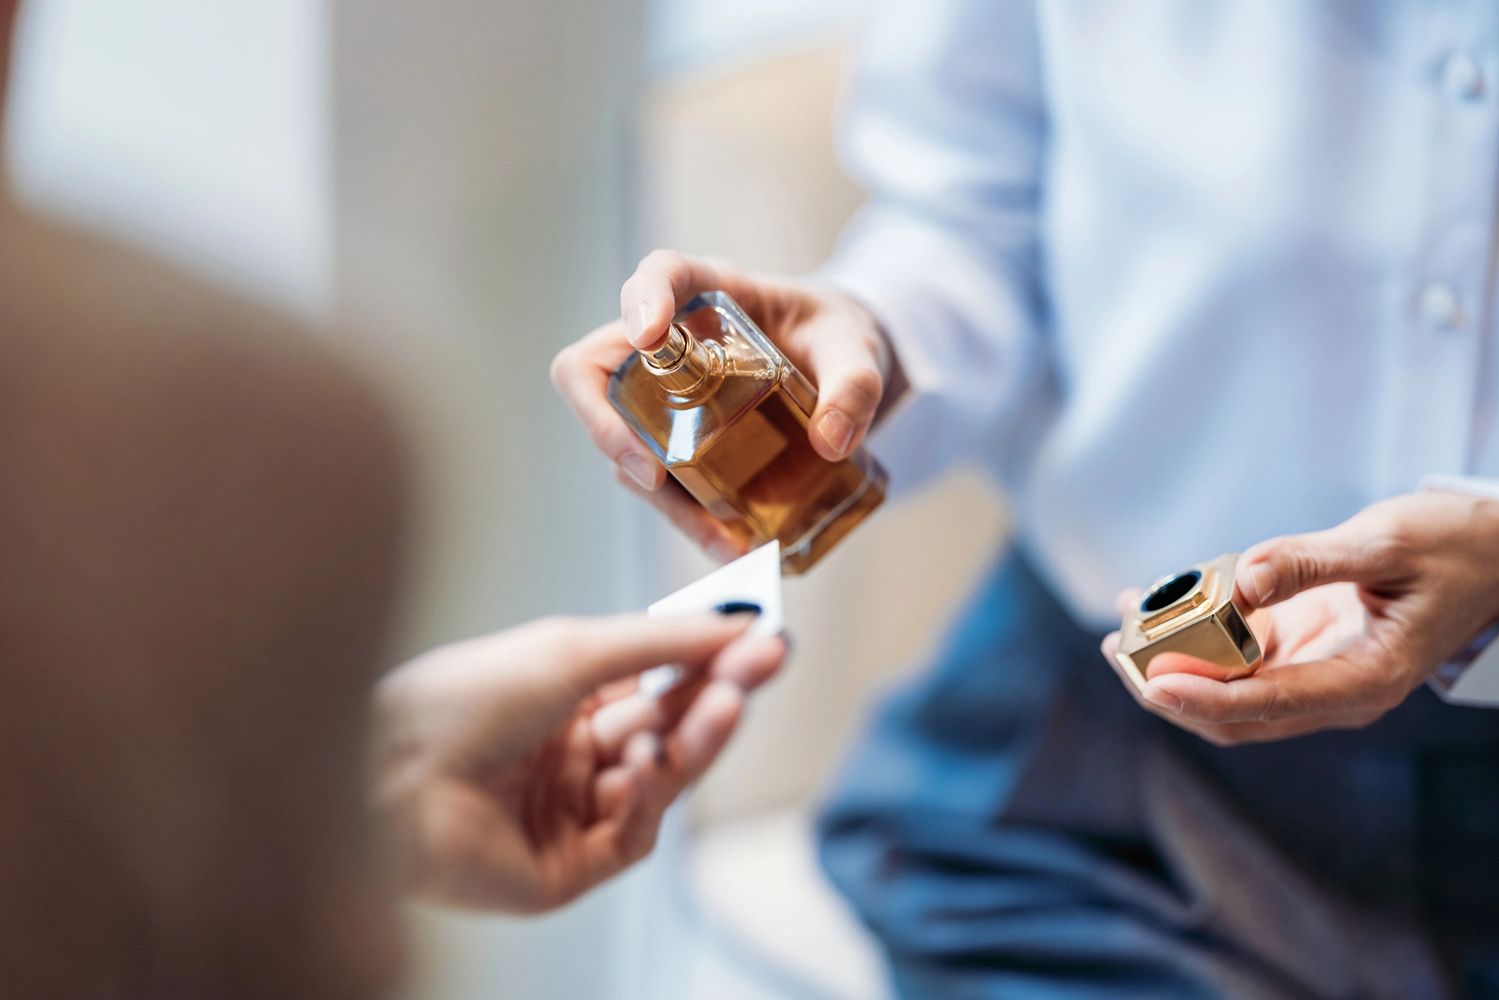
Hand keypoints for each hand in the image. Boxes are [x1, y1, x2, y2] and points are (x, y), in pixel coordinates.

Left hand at [372, 612, 785, 912]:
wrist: (391, 778)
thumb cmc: (458, 703)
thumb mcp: (571, 649)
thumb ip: (659, 643)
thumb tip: (730, 625)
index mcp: (557, 696)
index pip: (654, 678)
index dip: (706, 659)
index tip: (758, 635)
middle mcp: (564, 752)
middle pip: (665, 725)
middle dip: (717, 692)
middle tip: (767, 661)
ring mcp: (566, 811)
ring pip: (659, 778)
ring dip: (696, 739)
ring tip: (728, 702)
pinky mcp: (566, 867)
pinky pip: (631, 831)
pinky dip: (649, 795)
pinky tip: (648, 761)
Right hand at [550, 250, 898, 561]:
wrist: (840, 369)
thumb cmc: (836, 337)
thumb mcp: (857, 349)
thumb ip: (855, 383)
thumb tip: (831, 441)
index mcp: (709, 292)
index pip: (658, 276)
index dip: (641, 301)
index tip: (648, 335)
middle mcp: (670, 343)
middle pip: (597, 371)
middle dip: (607, 426)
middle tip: (652, 473)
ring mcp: (664, 396)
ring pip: (625, 442)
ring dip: (660, 496)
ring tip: (719, 538)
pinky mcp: (678, 442)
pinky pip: (661, 481)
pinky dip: (688, 517)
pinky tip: (727, 544)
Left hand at [1102, 490, 1498, 744]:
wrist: (1489, 551)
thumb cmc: (1449, 546)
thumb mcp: (1384, 542)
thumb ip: (1311, 562)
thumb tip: (1243, 580)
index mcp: (1364, 680)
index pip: (1267, 705)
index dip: (1204, 698)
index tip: (1153, 679)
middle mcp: (1334, 691)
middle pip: (1233, 715)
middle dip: (1167, 687)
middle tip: (1116, 645)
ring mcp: (1315, 674)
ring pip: (1227, 688)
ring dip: (1172, 659)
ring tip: (1124, 614)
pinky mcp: (1302, 650)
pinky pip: (1237, 655)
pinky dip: (1196, 634)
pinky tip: (1164, 598)